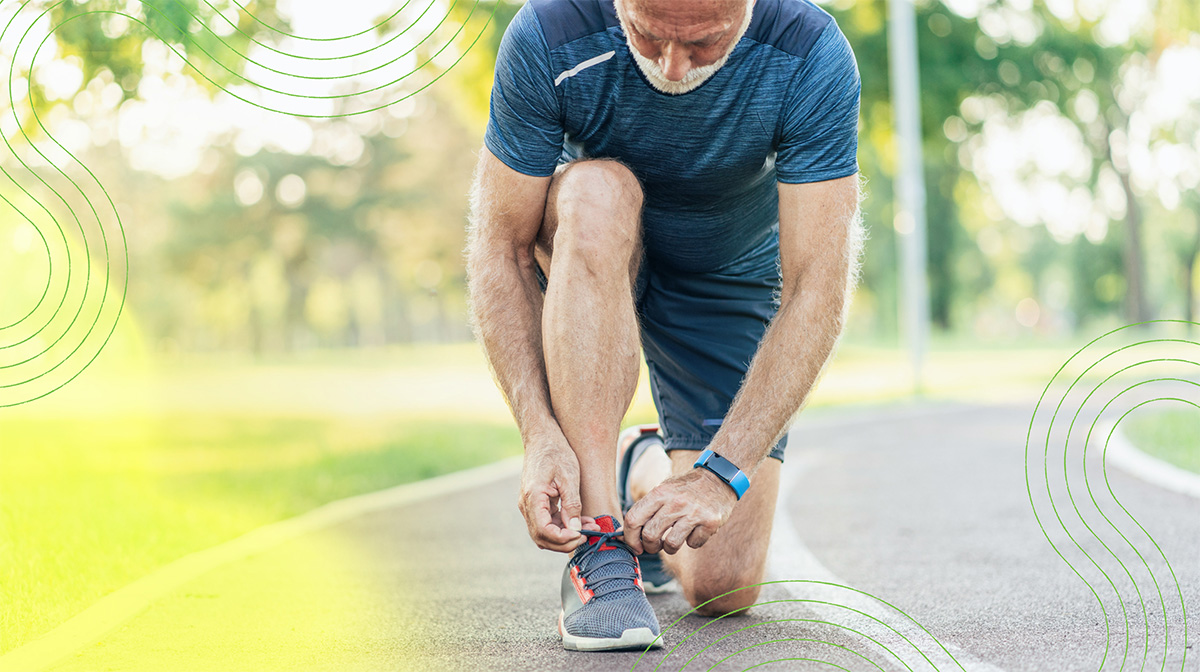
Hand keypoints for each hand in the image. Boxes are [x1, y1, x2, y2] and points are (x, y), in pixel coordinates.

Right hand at [517, 436, 589, 552]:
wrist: (542, 438)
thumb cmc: (556, 452)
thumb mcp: (569, 477)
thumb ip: (572, 505)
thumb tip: (575, 529)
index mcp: (533, 498)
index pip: (544, 531)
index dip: (563, 538)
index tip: (581, 535)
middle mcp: (526, 505)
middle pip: (542, 537)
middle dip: (565, 542)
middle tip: (587, 537)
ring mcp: (529, 505)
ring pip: (544, 533)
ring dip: (565, 536)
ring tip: (589, 528)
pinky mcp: (535, 504)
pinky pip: (547, 523)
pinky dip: (563, 526)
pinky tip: (581, 521)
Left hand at [623, 466, 737, 554]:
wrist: (719, 477)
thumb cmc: (685, 488)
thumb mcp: (664, 490)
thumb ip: (646, 510)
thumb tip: (624, 535)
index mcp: (660, 493)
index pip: (633, 519)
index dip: (629, 538)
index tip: (635, 546)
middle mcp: (675, 502)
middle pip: (650, 535)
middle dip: (649, 547)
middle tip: (654, 546)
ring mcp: (693, 512)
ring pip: (670, 545)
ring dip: (669, 548)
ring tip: (673, 541)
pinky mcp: (710, 522)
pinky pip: (693, 544)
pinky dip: (693, 541)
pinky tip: (695, 530)